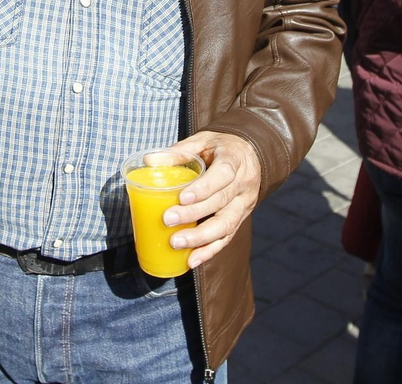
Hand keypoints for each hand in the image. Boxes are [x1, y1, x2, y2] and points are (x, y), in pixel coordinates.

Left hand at [161, 131, 262, 268]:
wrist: (252, 155)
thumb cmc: (221, 147)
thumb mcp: (203, 140)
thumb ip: (179, 151)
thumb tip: (149, 160)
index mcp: (235, 160)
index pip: (223, 175)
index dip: (204, 188)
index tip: (182, 197)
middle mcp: (243, 184)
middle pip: (221, 203)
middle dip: (194, 214)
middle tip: (168, 220)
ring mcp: (244, 204)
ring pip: (226, 225)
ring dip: (201, 238)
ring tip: (176, 243)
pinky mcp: (240, 219)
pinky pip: (226, 238)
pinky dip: (209, 251)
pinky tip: (192, 261)